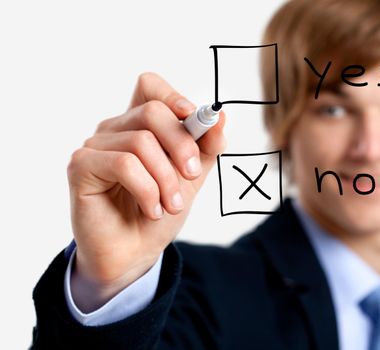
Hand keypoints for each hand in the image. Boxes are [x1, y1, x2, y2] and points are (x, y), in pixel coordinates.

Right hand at [66, 73, 225, 309]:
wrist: (136, 253)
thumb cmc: (160, 211)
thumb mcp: (192, 177)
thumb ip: (206, 148)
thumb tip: (220, 116)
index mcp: (140, 126)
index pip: (150, 86)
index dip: (174, 97)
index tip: (197, 121)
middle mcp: (115, 129)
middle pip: (152, 111)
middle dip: (182, 146)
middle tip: (192, 175)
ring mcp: (95, 146)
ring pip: (141, 142)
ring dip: (166, 179)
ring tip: (171, 205)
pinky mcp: (81, 167)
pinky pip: (124, 164)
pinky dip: (147, 191)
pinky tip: (152, 211)